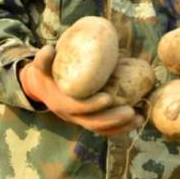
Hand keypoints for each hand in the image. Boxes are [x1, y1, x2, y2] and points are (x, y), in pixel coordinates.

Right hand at [19, 45, 143, 136]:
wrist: (42, 88)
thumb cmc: (45, 73)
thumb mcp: (40, 66)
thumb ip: (43, 59)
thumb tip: (49, 49)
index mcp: (60, 103)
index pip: (77, 108)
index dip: (91, 105)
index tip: (108, 98)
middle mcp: (71, 116)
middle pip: (93, 123)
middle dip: (113, 119)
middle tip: (132, 111)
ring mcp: (80, 120)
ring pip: (101, 129)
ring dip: (121, 127)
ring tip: (140, 119)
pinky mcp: (88, 121)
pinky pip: (105, 129)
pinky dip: (121, 127)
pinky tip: (137, 120)